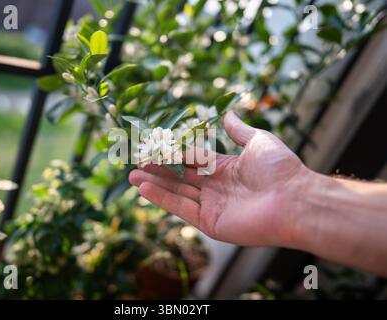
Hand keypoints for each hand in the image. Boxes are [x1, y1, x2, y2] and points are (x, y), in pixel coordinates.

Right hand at [129, 111, 308, 246]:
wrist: (295, 199)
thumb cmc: (279, 169)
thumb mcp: (258, 142)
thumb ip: (239, 130)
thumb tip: (228, 113)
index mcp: (226, 169)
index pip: (192, 159)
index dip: (173, 153)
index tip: (153, 147)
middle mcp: (216, 188)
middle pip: (180, 178)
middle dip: (158, 170)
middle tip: (136, 162)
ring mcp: (212, 207)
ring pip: (177, 193)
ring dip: (154, 184)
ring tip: (132, 175)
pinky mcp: (210, 223)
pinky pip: (181, 209)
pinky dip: (162, 199)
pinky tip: (144, 188)